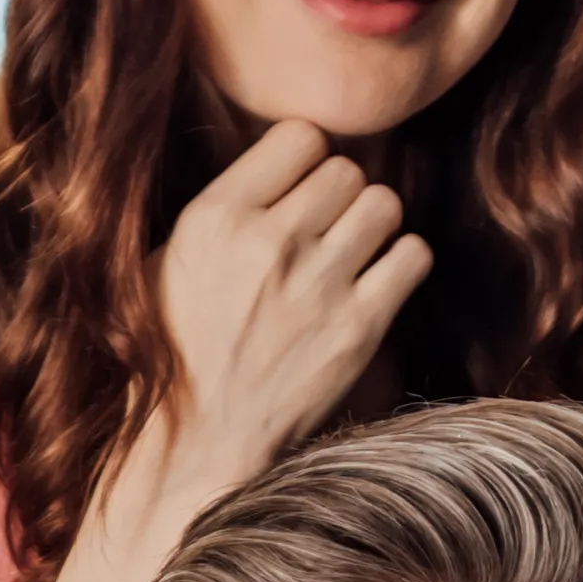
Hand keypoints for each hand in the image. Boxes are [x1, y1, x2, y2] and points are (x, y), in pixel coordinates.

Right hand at [147, 122, 428, 485]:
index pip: (299, 136)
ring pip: (384, 204)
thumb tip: (280, 172)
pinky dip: (401, 263)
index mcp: (216, 218)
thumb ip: (224, 210)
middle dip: (338, 196)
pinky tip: (376, 282)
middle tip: (324, 230)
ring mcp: (319, 284)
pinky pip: (413, 255)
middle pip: (346, 169)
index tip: (297, 188)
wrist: (197, 444)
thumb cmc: (176, 354)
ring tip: (351, 254)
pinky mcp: (359, 327)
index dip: (304, 159)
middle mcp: (269, 241)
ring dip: (372, 225)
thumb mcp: (169, 264)